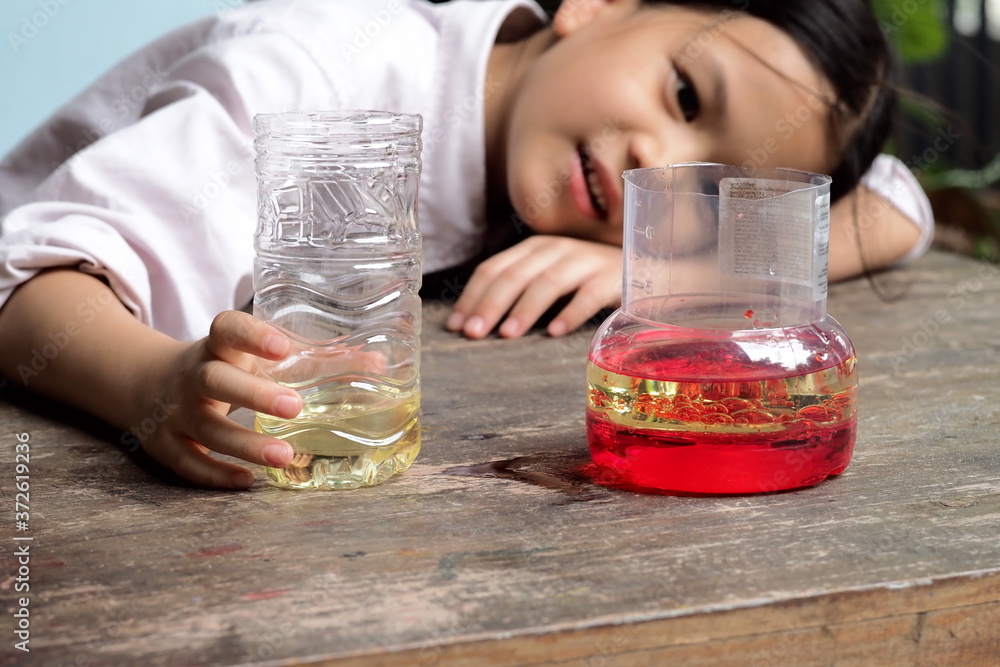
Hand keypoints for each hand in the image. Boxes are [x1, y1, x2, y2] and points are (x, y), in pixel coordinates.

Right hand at [134, 311, 301, 488]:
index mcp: (217, 347)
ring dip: (244, 443)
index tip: (283, 346)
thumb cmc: (223, 367)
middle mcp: (193, 376)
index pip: (227, 329)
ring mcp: (175, 412)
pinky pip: (188, 462)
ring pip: (205, 427)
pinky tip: (247, 481)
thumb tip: (377, 364)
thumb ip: (314, 359)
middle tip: (295, 407)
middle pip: (215, 379)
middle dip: (253, 393)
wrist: (145, 383)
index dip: (252, 335)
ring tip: (284, 456)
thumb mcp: (253, 355)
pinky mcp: (165, 445)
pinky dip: (215, 474)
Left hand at [445, 235, 621, 338]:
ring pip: (549, 281)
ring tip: (508, 334)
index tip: (457, 325)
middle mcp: (557, 249)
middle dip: (491, 303)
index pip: (494, 268)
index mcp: (534, 248)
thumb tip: (476, 323)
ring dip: (525, 308)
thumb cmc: (588, 280)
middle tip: (474, 333)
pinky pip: (589, 293)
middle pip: (516, 274)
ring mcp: (586, 260)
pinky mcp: (612, 276)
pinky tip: (555, 332)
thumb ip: (520, 291)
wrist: (646, 271)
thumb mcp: (551, 279)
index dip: (473, 296)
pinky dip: (570, 312)